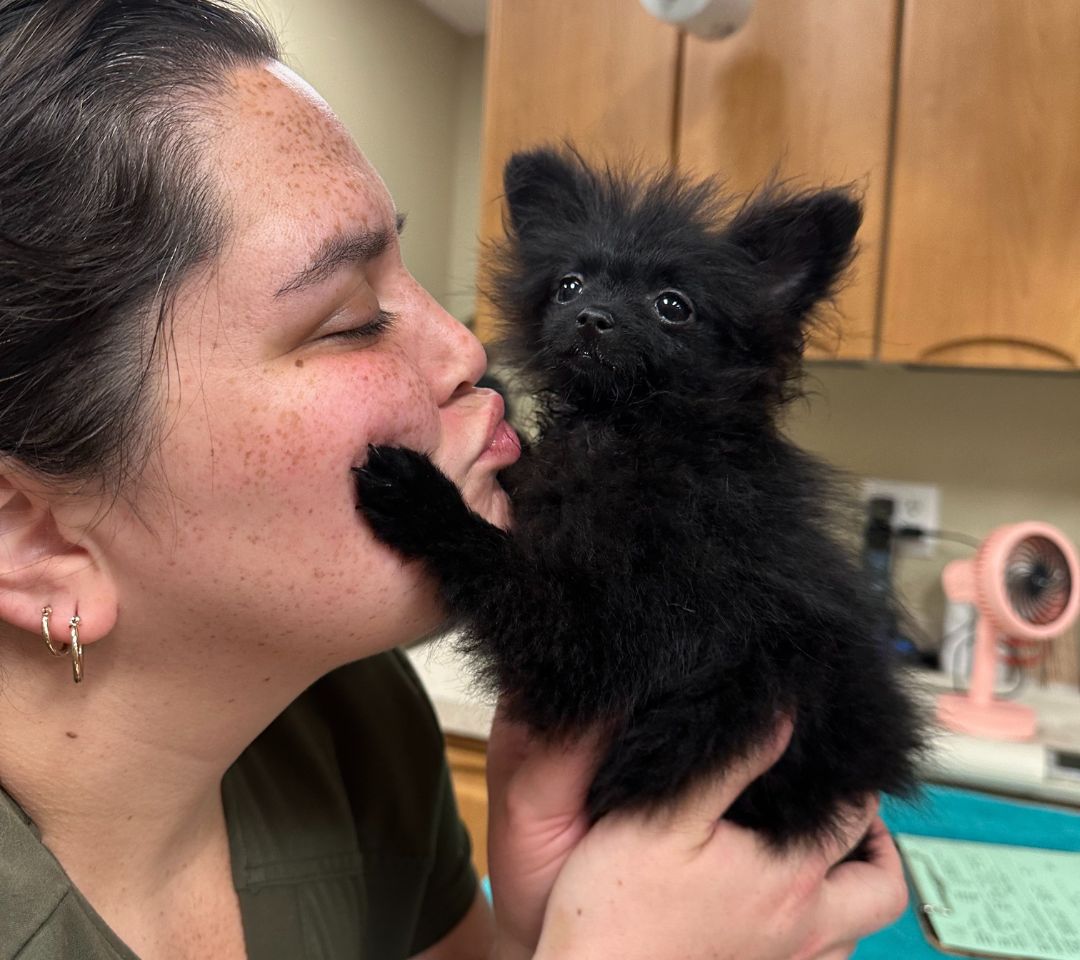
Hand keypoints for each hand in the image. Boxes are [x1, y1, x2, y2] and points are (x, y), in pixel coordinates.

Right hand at [486, 713, 907, 959]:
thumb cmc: (619, 906)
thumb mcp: (665, 816)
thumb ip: (730, 766)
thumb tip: (785, 718)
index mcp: (788, 879)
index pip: (857, 824)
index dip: (858, 787)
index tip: (844, 765)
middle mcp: (803, 932)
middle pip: (881, 893)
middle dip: (878, 850)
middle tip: (850, 820)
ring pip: (854, 935)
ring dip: (850, 894)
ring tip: (818, 859)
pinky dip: (821, 933)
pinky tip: (779, 910)